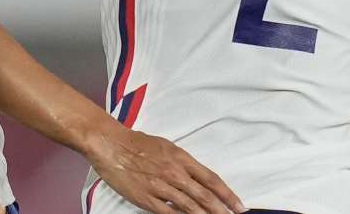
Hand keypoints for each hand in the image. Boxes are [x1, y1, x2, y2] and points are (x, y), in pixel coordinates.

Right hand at [84, 122, 245, 213]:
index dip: (227, 195)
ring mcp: (160, 186)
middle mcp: (174, 173)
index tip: (239, 206)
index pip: (211, 179)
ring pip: (190, 207)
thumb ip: (181, 163)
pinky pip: (168, 213)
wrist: (110, 144)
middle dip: (222, 210)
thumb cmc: (136, 143)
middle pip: (204, 196)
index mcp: (180, 158)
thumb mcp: (165, 147)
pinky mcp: (146, 198)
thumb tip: (196, 179)